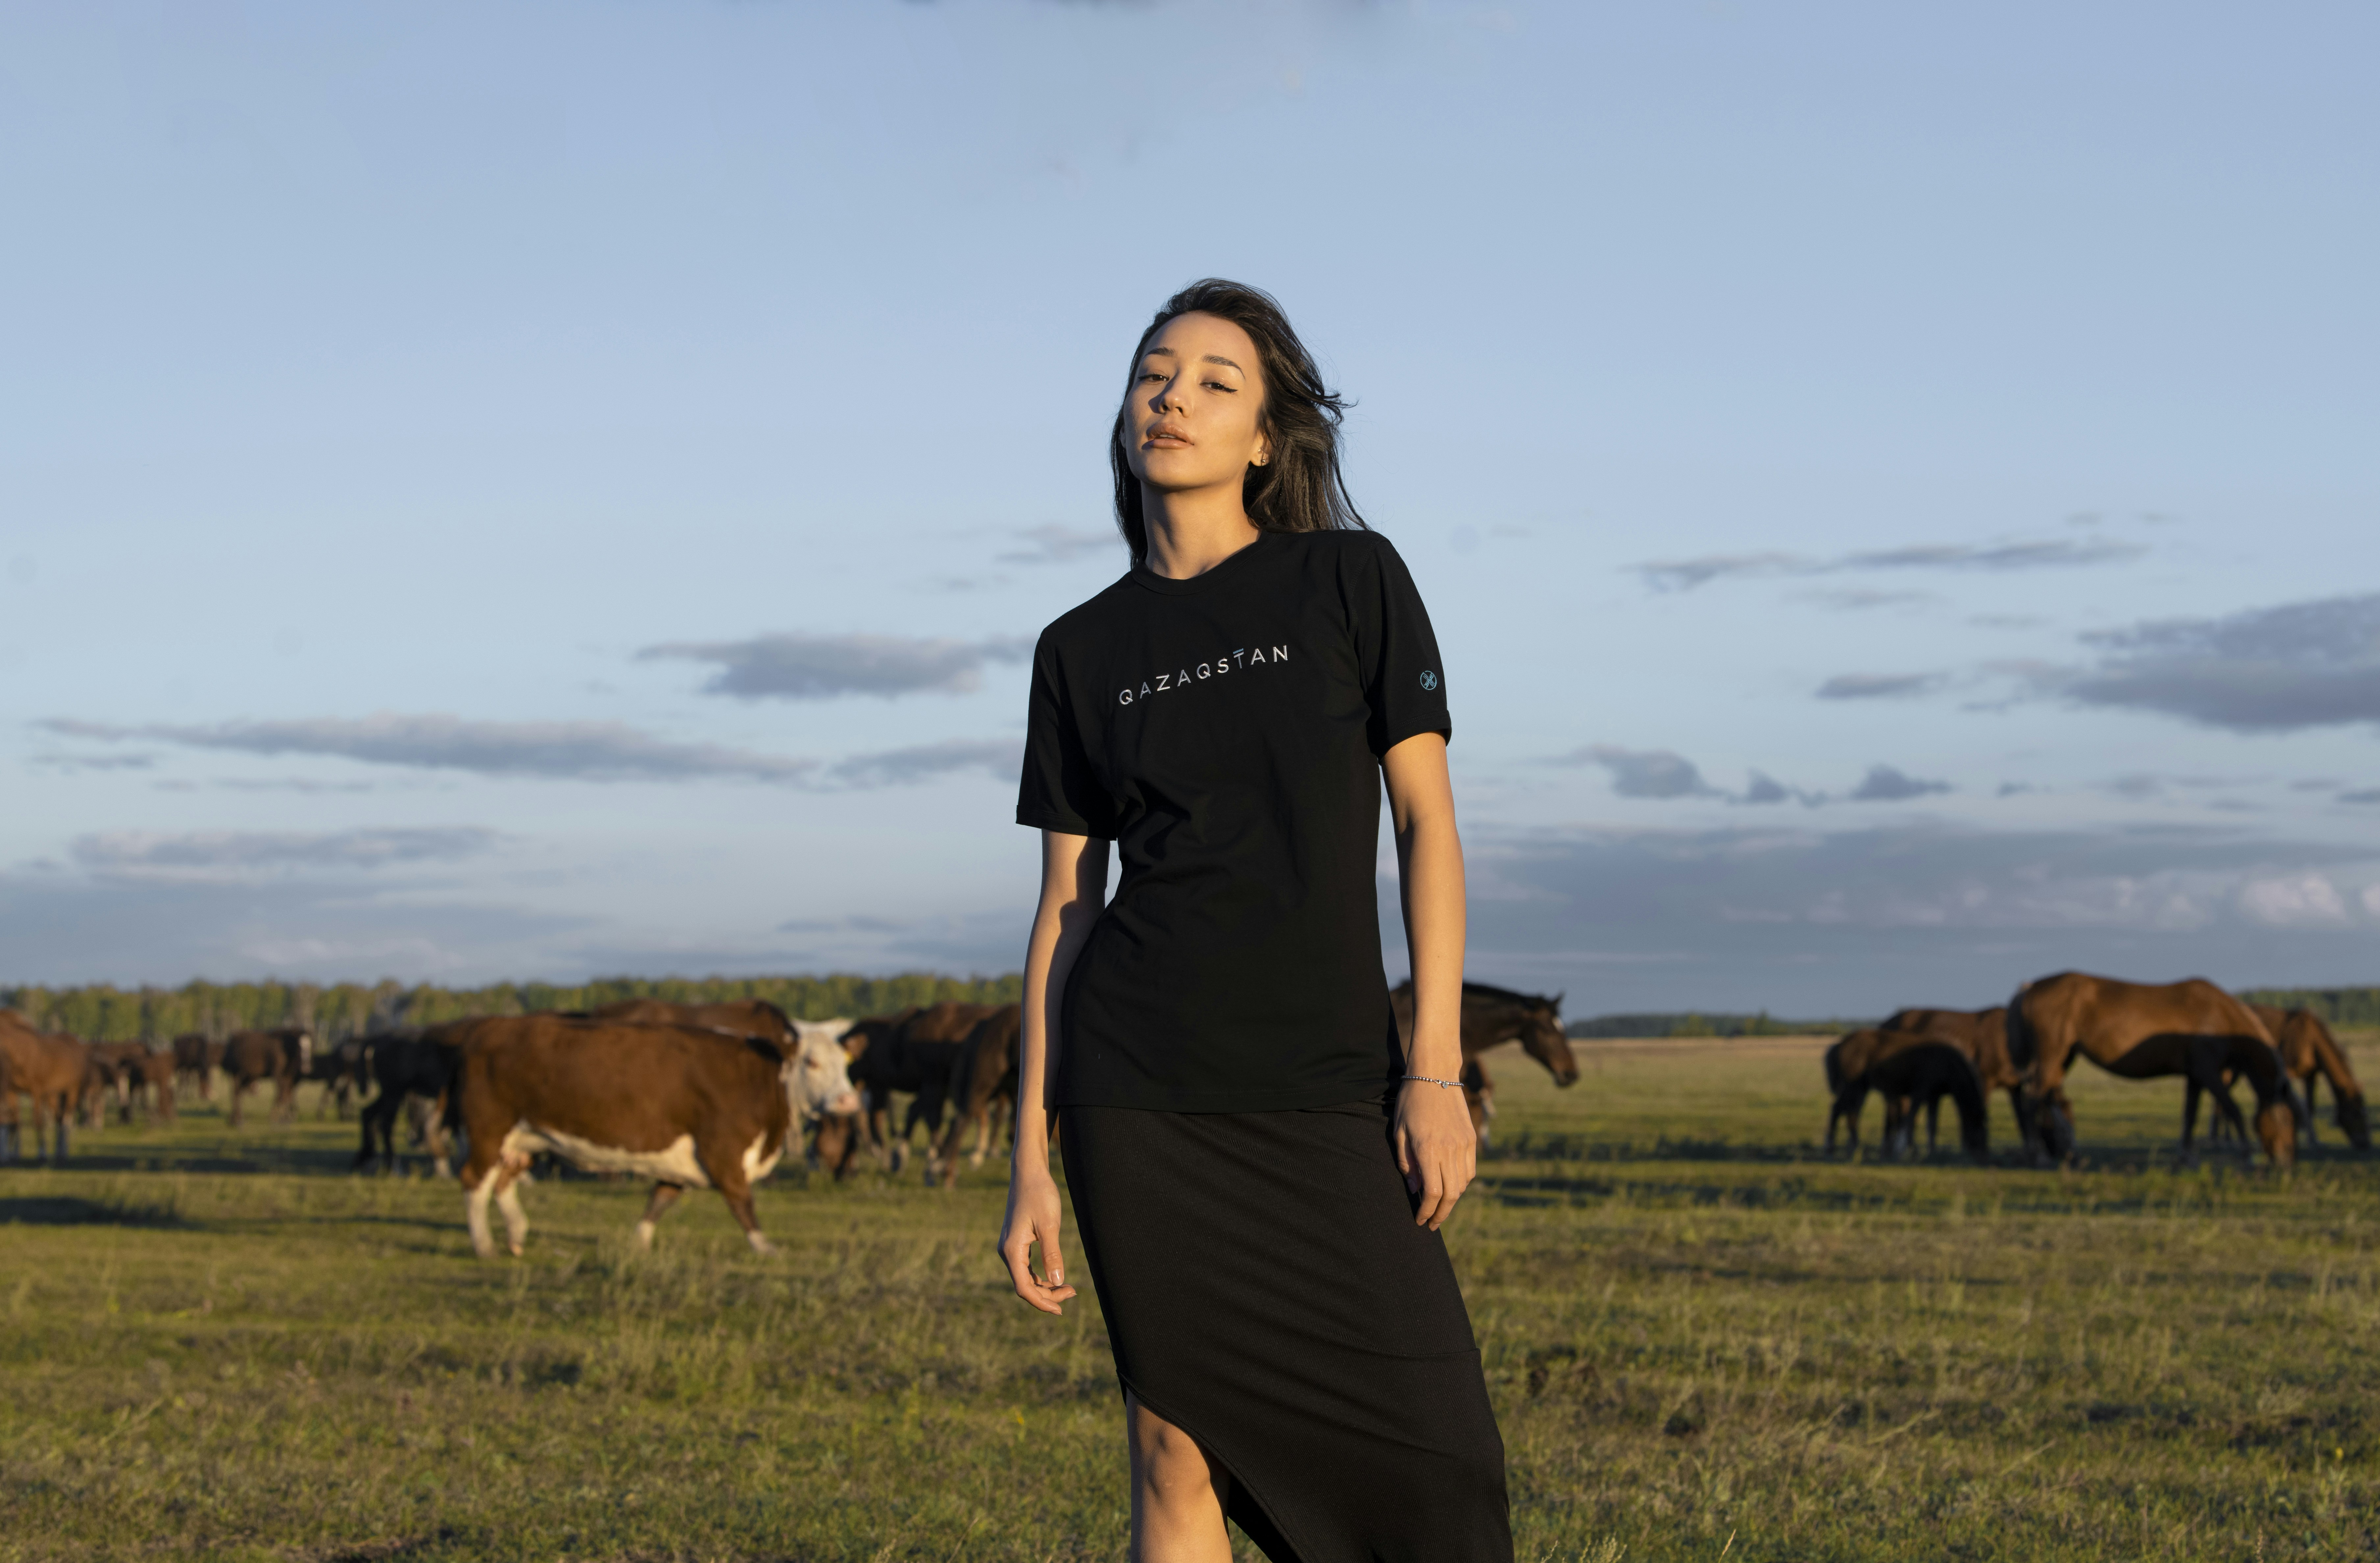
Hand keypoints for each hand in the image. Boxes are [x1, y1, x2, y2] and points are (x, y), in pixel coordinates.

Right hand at [999, 1160, 1077, 1314]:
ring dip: (1045, 1286)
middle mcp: (1006, 1251)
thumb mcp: (1049, 1225)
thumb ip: (1052, 1255)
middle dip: (1047, 1295)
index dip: (1041, 1302)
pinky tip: (1055, 1277)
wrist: (1028, 1172)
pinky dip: (1040, 1276)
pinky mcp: (1016, 1242)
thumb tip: (1057, 1282)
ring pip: (1025, 1277)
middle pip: (1024, 1285)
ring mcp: (1010, 1247)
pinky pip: (1026, 1267)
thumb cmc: (1039, 1194)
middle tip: (1073, 1293)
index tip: (1061, 1310)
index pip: (1024, 1288)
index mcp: (1011, 1250)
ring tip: (1069, 1288)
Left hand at [1395, 1078, 1476, 1229]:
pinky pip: (1470, 1170)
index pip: (1431, 1192)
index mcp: (1428, 1149)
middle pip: (1450, 1194)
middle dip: (1441, 1213)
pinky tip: (1451, 1187)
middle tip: (1432, 1223)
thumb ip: (1407, 1162)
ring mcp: (1464, 1144)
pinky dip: (1461, 1183)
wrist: (1435, 1074)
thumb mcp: (1399, 1131)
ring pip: (1462, 1184)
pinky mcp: (1471, 1139)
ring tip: (1439, 1207)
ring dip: (1451, 1200)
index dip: (1427, 1211)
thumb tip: (1415, 1189)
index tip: (1420, 1221)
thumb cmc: (1410, 1101)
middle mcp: (1449, 1149)